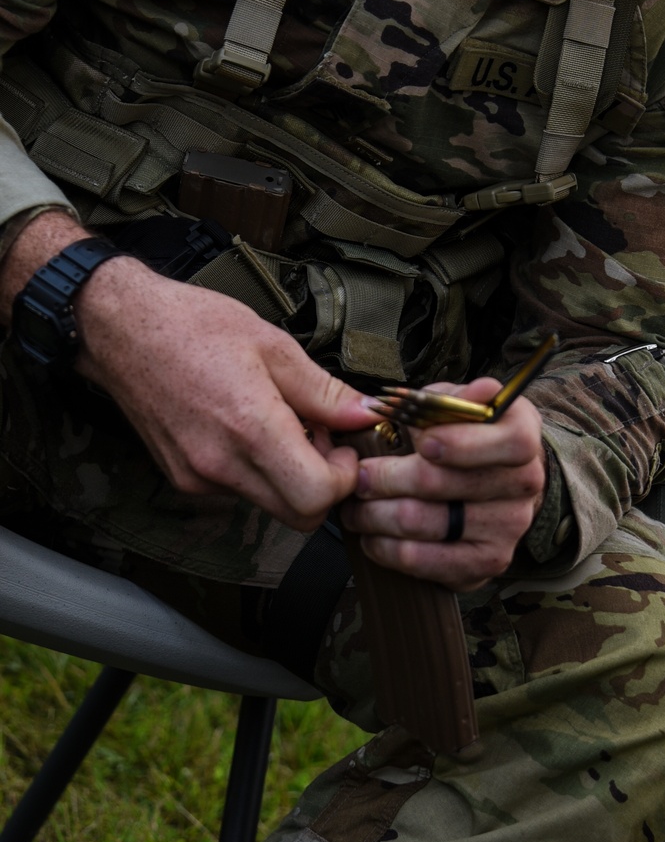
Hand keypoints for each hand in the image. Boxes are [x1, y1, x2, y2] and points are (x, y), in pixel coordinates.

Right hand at [0, 215, 375, 531]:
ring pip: (269, 504)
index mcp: (250, 427)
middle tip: (321, 435)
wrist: (123, 330)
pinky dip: (258, 470)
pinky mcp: (184, 479)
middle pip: (297, 515)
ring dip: (290, 475)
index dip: (343, 477)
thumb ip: (323, 390)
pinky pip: (239, 491)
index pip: (316, 497)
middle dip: (322, 483)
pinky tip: (251, 427)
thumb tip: (365, 414)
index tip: (343, 445)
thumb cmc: (194, 326)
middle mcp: (221, 465)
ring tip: (283, 421)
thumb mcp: (273, 344)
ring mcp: (199, 478)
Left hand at [339, 376, 546, 589]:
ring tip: (355, 507)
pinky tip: (372, 535)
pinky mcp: (488, 561)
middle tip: (359, 476)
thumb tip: (444, 397)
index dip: (463, 443)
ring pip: (426, 523)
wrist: (492, 478)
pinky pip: (425, 560)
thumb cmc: (462, 433)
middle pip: (448, 484)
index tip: (421, 443)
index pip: (509, 442)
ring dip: (378, 515)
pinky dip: (388, 548)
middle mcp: (525, 482)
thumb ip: (446, 399)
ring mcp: (509, 526)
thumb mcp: (457, 403)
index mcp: (523, 434)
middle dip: (389, 478)